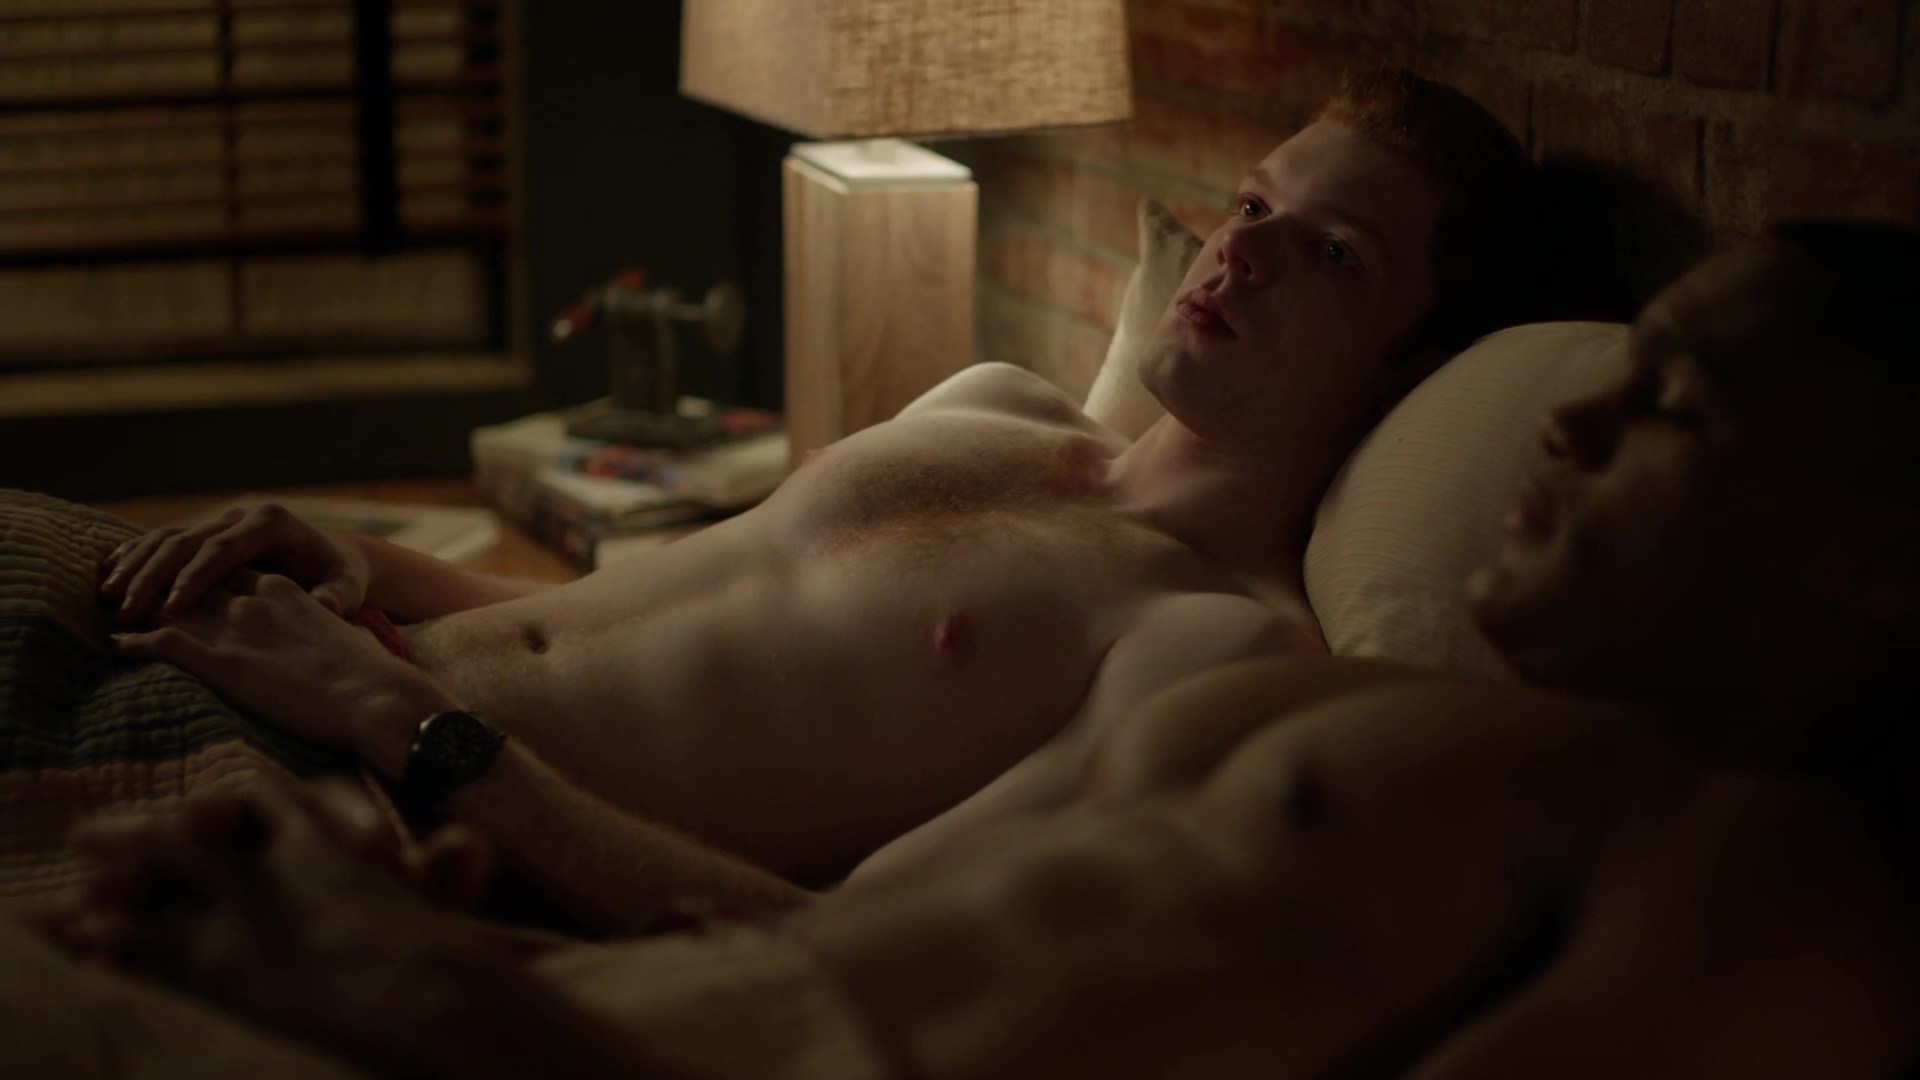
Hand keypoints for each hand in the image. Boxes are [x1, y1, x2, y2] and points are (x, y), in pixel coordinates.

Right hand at [100, 502, 371, 622]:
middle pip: (187, 541)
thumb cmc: (341, 576)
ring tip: (109, 596)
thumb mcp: (348, 585)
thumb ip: (338, 595)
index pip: (224, 548)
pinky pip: (164, 539)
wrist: (335, 557)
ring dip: (136, 565)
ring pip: (169, 537)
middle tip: (126, 610)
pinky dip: (136, 554)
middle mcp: (241, 516)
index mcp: (272, 523)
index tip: (172, 610)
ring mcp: (220, 520)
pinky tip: (109, 574)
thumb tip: (322, 606)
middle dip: (153, 575)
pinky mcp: (206, 531)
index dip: (195, 578)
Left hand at [109, 570, 453, 764]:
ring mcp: (236, 629)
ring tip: (114, 611)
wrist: (374, 695)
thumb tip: (322, 632)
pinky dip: (134, 642)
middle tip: (126, 588)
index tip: (176, 575)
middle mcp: (254, 600)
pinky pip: (163, 643)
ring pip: (169, 605)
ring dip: (137, 606)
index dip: (197, 571)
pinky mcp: (222, 662)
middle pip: (191, 579)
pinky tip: (116, 644)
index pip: (227, 569)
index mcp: (283, 589)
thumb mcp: (339, 633)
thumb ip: (317, 624)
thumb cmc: (368, 673)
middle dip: (155, 580)